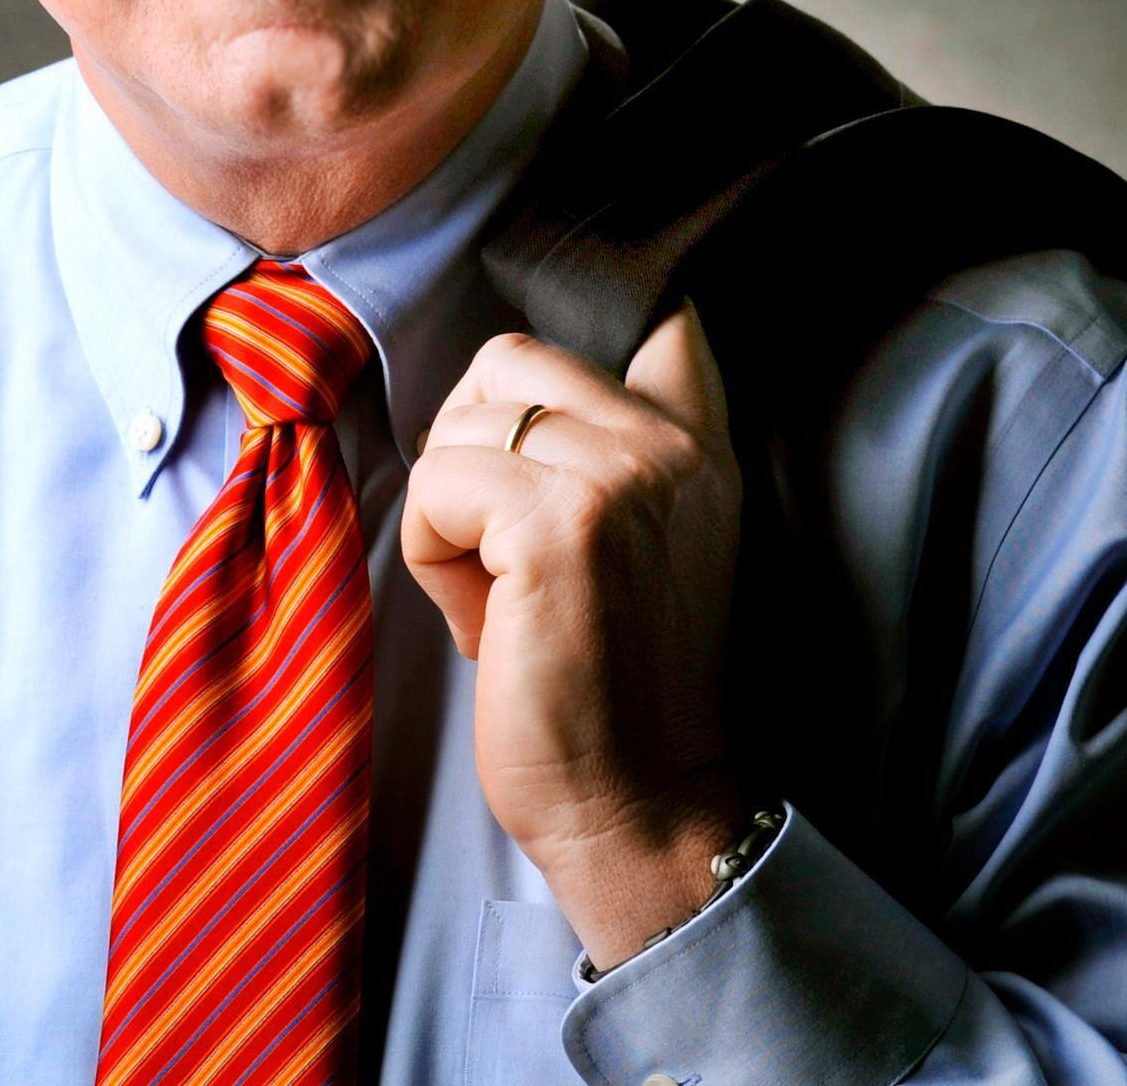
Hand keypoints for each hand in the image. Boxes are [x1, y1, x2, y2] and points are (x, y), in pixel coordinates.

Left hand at [399, 302, 745, 964]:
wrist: (638, 808)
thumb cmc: (606, 681)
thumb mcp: (635, 539)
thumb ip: (602, 446)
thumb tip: (499, 379)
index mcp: (697, 445)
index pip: (663, 318)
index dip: (589, 322)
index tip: (551, 382)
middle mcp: (671, 447)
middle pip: (510, 358)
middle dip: (470, 443)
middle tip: (502, 549)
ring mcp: (620, 476)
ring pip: (461, 422)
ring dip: (447, 510)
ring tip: (500, 594)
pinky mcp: (559, 523)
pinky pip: (435, 485)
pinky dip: (429, 554)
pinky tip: (485, 622)